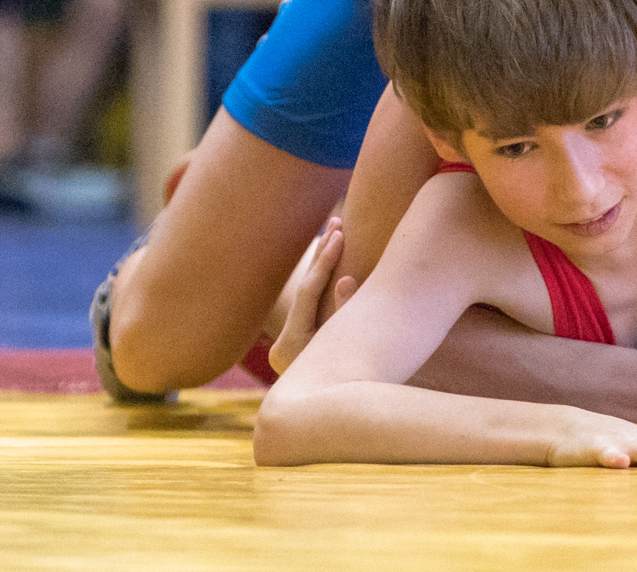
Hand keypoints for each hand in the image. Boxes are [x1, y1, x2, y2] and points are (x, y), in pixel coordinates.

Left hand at [268, 217, 356, 374]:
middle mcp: (285, 346)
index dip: (325, 265)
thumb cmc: (351, 385)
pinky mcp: (298, 342)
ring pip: (307, 293)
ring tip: (336, 227)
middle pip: (305, 289)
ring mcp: (289, 345)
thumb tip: (348, 281)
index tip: (340, 238)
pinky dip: (326, 278)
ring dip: (325, 261)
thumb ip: (348, 315)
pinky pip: (312, 302)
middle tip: (338, 222)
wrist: (328, 412)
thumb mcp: (349, 348)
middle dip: (323, 256)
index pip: (308, 295)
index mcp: (293, 348)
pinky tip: (334, 250)